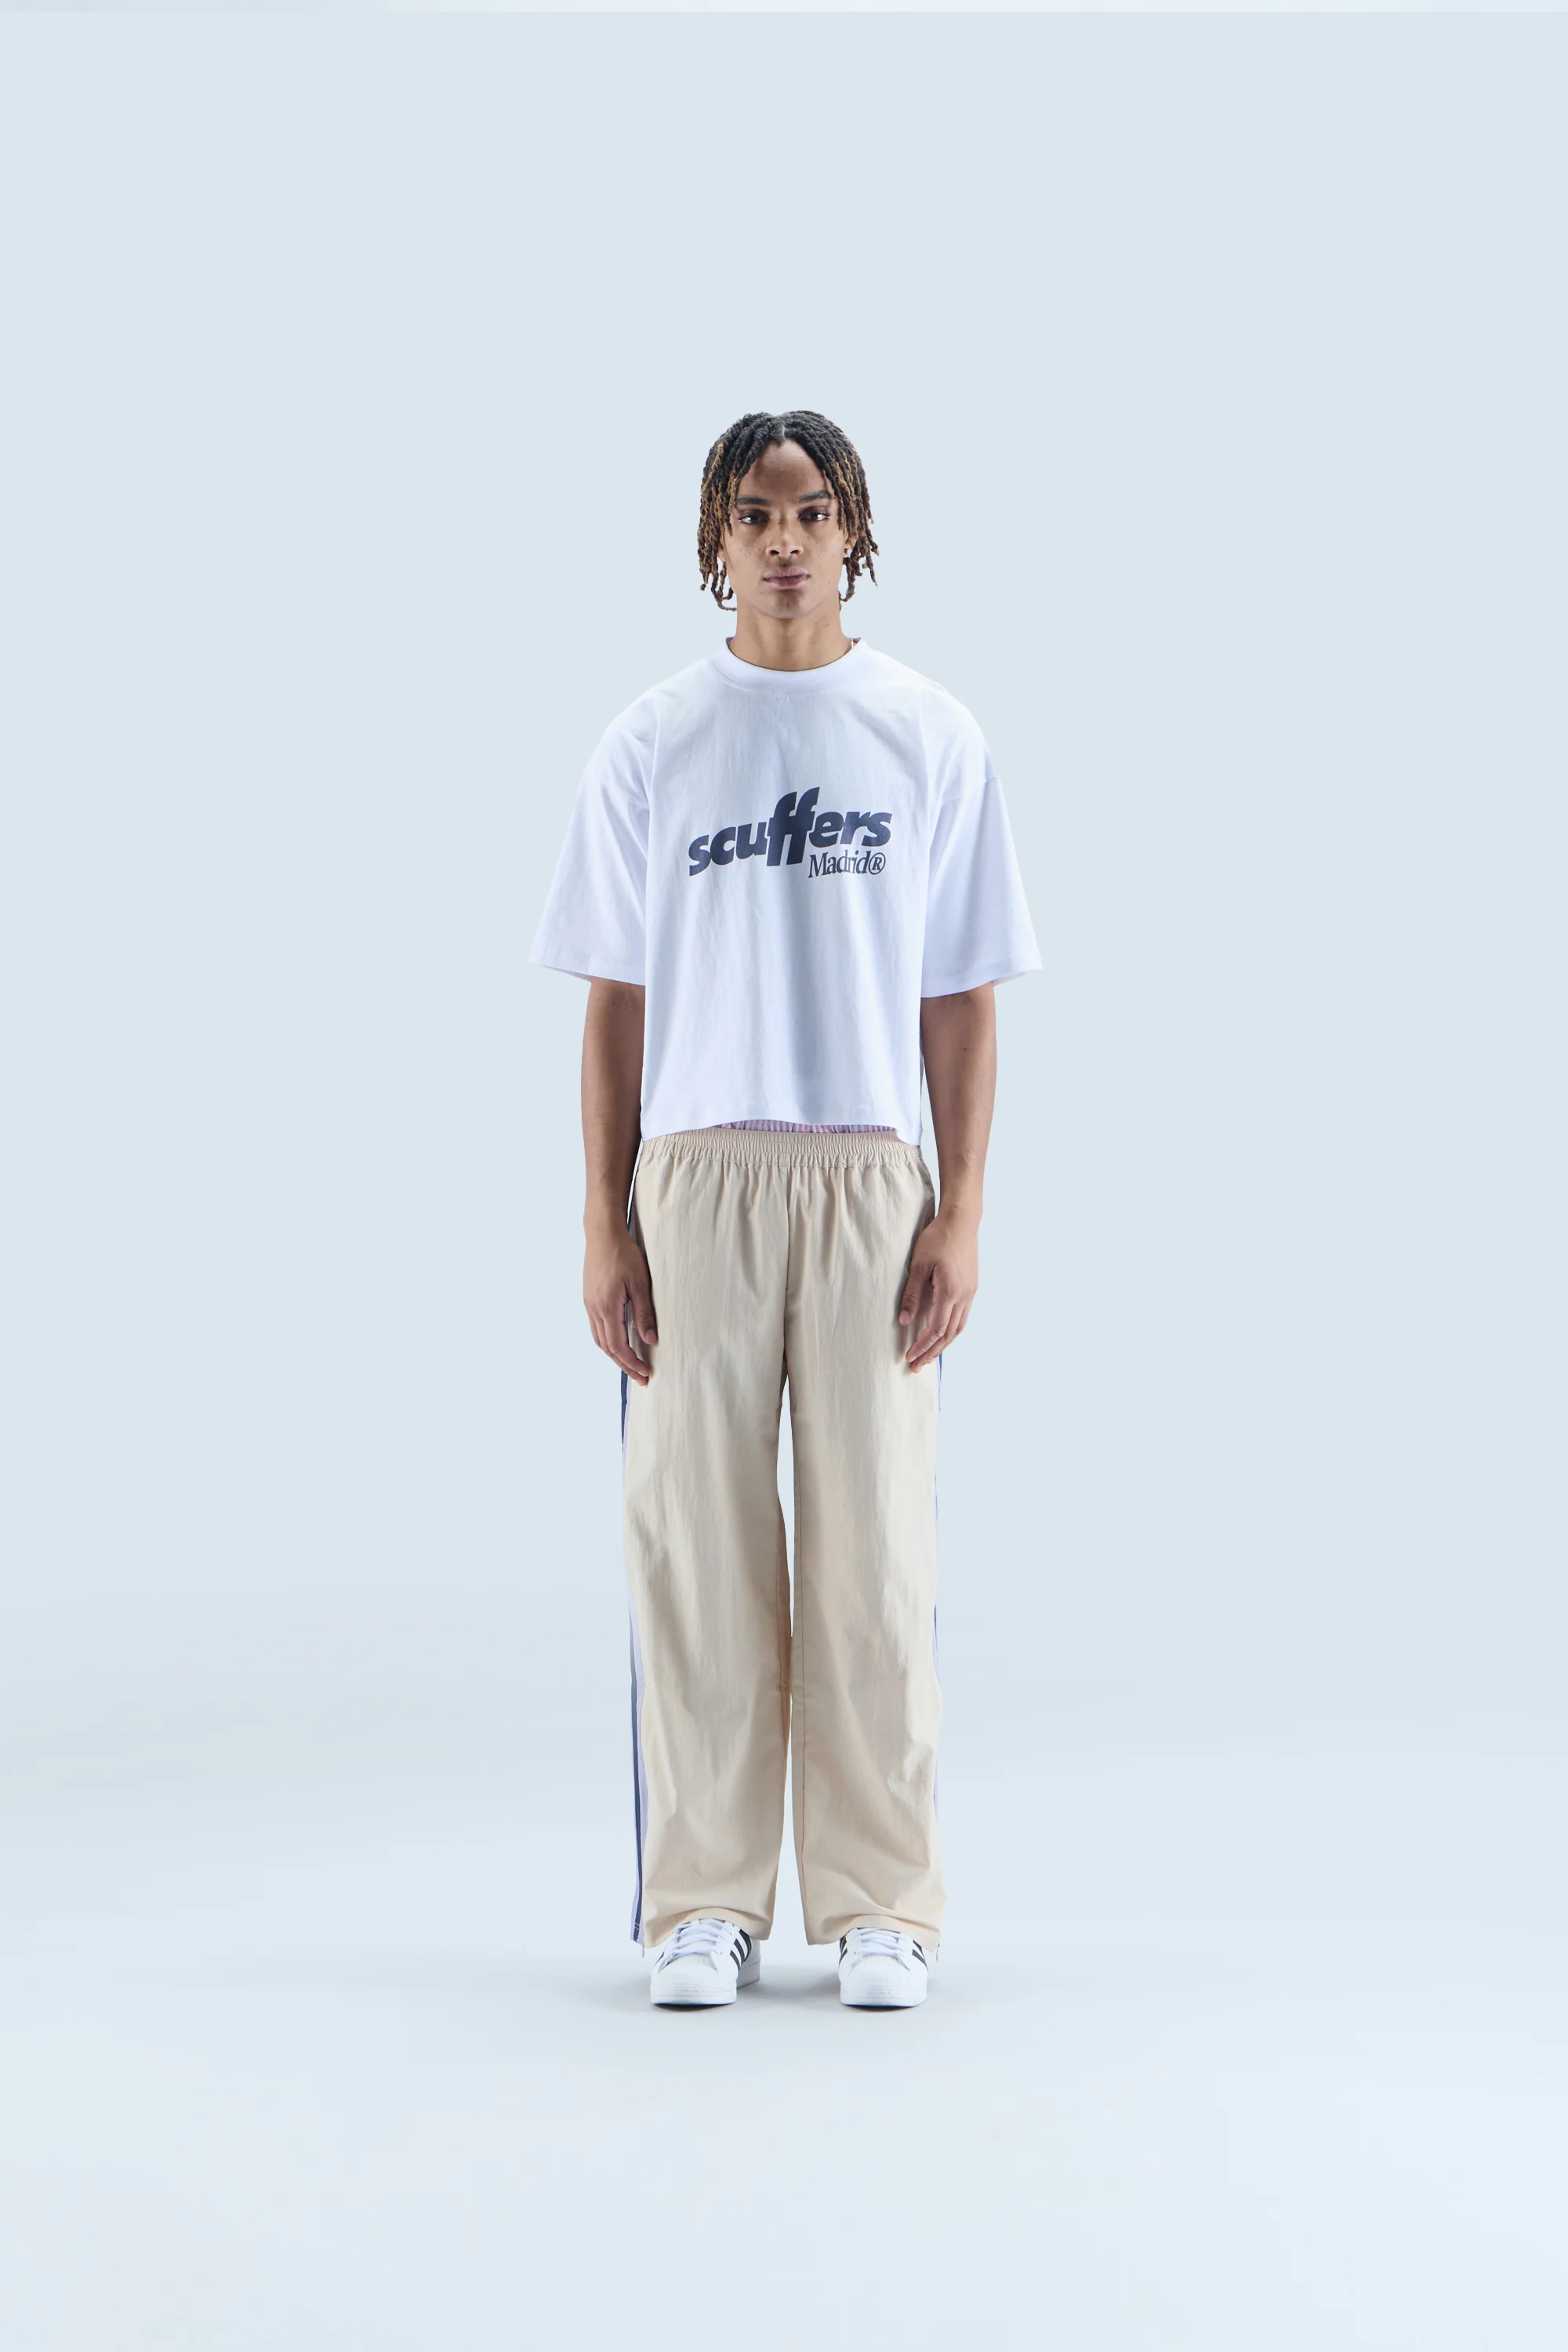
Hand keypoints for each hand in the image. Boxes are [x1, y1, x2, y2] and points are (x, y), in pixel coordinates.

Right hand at [584, 1224, 657, 1384]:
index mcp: (607, 1307)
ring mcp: (589, 1304)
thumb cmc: (623, 1254)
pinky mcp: (589, 1298)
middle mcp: (594, 1309)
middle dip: (624, 1365)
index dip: (632, 1363)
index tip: (645, 1373)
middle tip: (640, 1378)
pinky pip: (596, 1328)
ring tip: (630, 1365)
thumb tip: (650, 1340)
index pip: (618, 1346)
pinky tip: (618, 1342)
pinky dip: (607, 1341)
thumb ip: (644, 1313)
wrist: (602, 1233)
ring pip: (599, 1340)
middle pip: (607, 1348)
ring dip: (615, 1355)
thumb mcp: (640, 1283)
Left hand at [898, 1208, 978, 1371]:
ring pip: (959, 1327)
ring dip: (944, 1344)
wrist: (962, 1220)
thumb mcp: (919, 1265)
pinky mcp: (972, 1287)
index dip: (922, 1346)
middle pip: (949, 1334)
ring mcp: (971, 1292)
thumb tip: (904, 1321)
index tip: (909, 1357)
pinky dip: (952, 1330)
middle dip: (932, 1352)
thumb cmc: (937, 1238)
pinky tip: (943, 1333)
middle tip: (917, 1366)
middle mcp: (964, 1296)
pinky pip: (963, 1316)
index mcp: (950, 1292)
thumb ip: (912, 1295)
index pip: (936, 1329)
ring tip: (929, 1355)